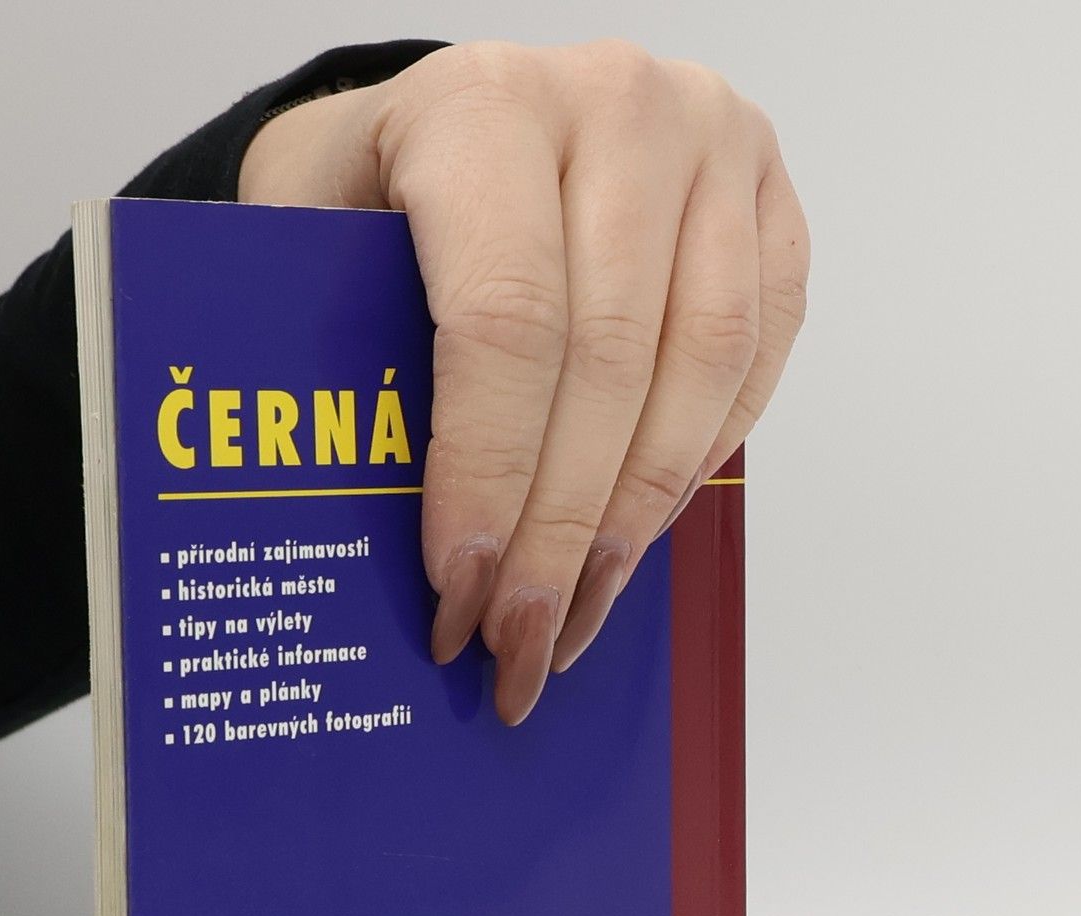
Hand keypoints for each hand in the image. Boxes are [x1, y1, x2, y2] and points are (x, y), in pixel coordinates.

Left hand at [240, 40, 808, 723]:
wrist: (460, 117)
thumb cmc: (377, 189)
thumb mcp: (310, 237)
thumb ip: (339, 355)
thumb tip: (370, 543)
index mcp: (485, 105)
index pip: (505, 320)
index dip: (488, 475)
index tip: (460, 591)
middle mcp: (617, 106)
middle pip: (606, 364)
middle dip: (557, 535)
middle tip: (517, 645)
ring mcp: (713, 149)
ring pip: (697, 372)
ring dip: (632, 521)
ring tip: (575, 617)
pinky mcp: (770, 205)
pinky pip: (752, 363)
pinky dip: (695, 466)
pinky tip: (632, 539)